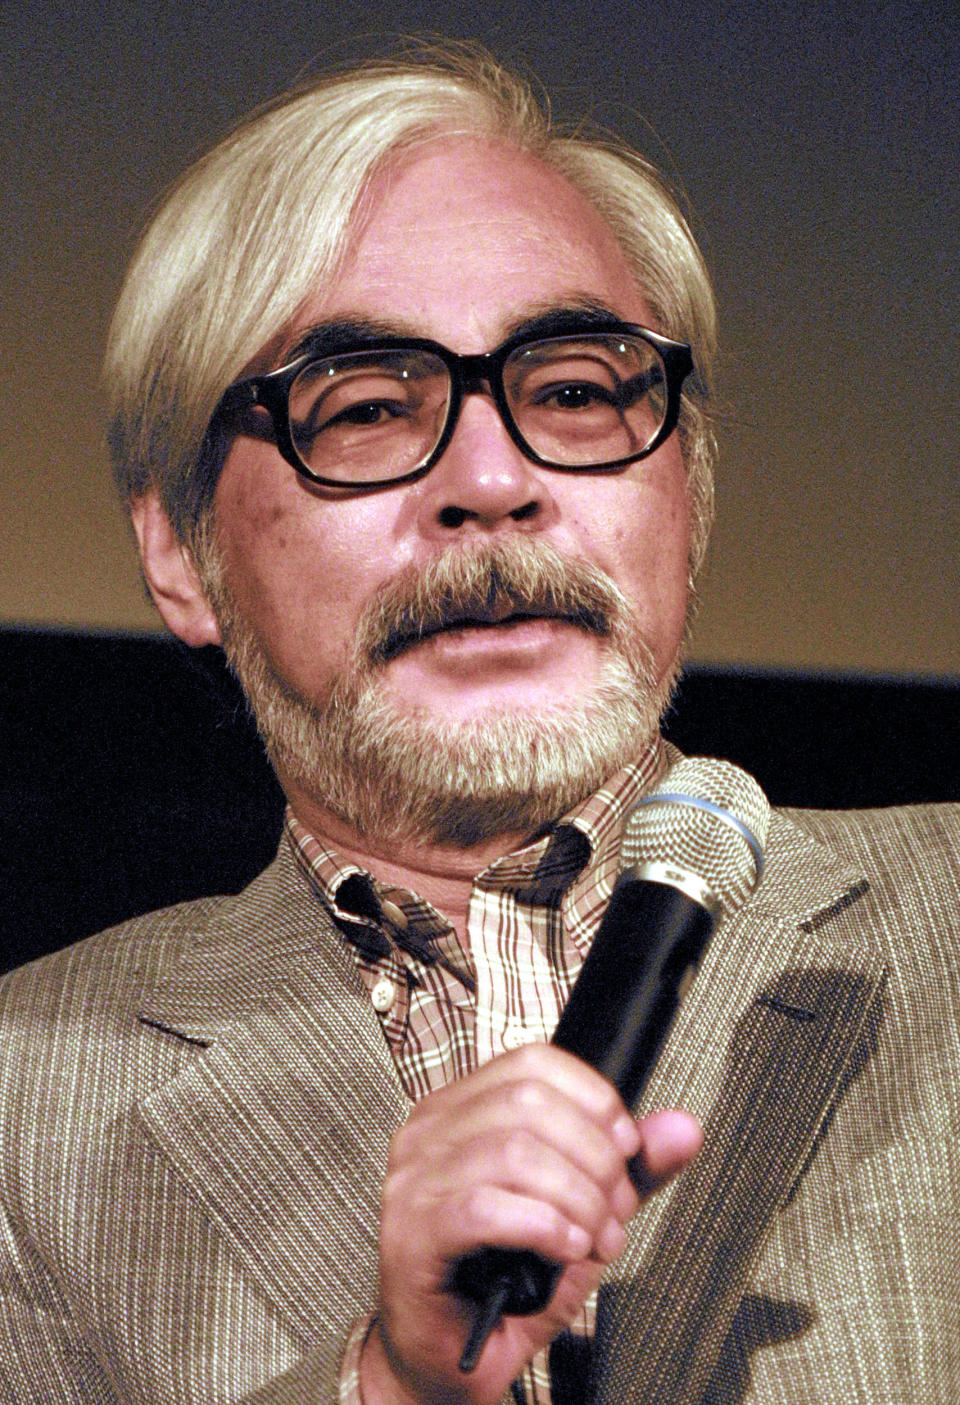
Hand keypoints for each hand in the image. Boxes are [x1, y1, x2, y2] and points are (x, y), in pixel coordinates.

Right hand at [360, 1044, 701, 1403]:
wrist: (450, 1359)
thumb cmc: (502, 1282)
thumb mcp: (580, 1213)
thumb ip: (628, 1168)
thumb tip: (681, 1128)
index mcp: (461, 1109)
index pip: (533, 1063)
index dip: (594, 1099)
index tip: (627, 1147)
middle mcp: (430, 1133)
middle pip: (530, 1102)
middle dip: (595, 1158)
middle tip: (615, 1210)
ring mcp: (414, 1180)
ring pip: (515, 1152)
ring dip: (577, 1200)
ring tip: (594, 1238)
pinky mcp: (413, 1232)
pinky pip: (488, 1209)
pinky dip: (544, 1227)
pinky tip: (564, 1250)